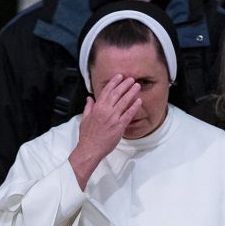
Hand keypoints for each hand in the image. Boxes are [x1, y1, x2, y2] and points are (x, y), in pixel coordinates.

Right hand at [69, 74, 141, 188]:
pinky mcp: (119, 126)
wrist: (91, 148)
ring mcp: (113, 118)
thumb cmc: (87, 136)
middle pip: (117, 94)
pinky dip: (134, 107)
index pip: (106, 91)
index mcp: (97, 108)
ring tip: (137, 86)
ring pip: (124, 102)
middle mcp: (106, 111)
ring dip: (131, 92)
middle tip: (131, 79)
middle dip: (124, 85)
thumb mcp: (85, 119)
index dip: (113, 83)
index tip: (119, 77)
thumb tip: (89, 98)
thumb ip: (88, 107)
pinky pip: (129, 114)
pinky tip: (139, 101)